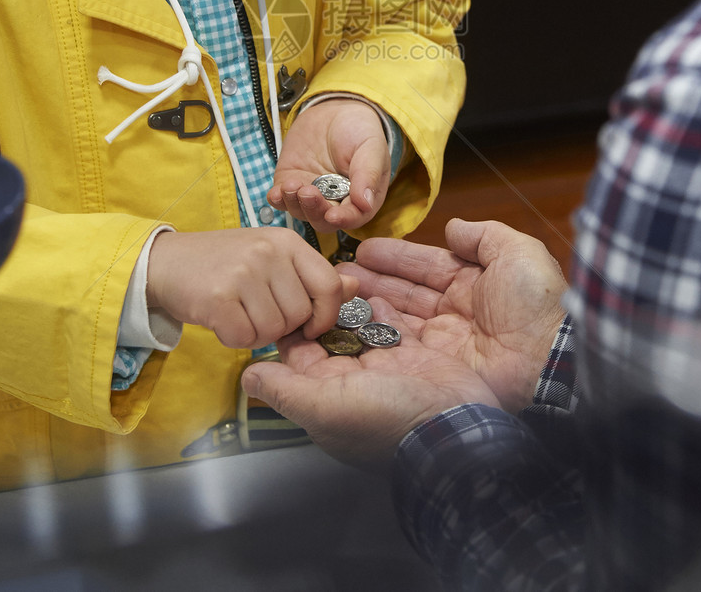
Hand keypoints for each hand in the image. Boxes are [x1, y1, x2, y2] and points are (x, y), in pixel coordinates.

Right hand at [145, 228, 358, 348]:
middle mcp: (268, 252)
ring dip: (257, 332)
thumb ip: (312, 275)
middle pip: (300, 314)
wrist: (167, 262)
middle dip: (282, 325)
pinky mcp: (219, 297)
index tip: (310, 325)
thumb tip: (354, 287)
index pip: (330, 285)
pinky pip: (245, 339)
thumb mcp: (273, 258)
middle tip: (256, 310)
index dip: (326, 315)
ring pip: (274, 330)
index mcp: (287, 241)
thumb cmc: (225, 263)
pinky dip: (234, 338)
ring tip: (239, 311)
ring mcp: (243, 272)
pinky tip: (223, 319)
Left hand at [241, 296, 499, 470]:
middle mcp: (352, 382)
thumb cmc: (385, 419)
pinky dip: (382, 305)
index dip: (289, 324)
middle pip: (328, 337)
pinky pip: (391, 323)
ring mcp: (385, 367)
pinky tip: (373, 286)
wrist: (454, 428)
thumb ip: (287, 389)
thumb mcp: (327, 407)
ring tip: (343, 273)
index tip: (283, 291)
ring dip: (349, 303)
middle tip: (315, 272)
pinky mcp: (414, 354)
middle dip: (320, 307)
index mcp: (327, 396)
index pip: (298, 355)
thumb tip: (245, 378)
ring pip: (359, 327)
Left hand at [268, 99, 390, 232]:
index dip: (343, 219)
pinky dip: (278, 200)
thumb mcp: (371, 147)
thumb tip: (365, 203)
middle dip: (314, 210)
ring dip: (294, 203)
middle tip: (309, 192)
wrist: (335, 111)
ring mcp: (312, 194)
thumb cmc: (359, 131)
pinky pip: (281, 199)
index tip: (333, 216)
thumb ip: (368, 174)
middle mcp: (336, 202)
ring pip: (301, 211)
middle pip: (323, 220)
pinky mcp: (291, 183)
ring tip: (292, 185)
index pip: (353, 217)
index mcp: (360, 198)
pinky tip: (277, 192)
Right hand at [337, 218, 567, 412]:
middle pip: (406, 291)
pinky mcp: (438, 365)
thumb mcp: (518, 252)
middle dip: (374, 279)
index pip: (426, 265)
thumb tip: (452, 227)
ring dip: (370, 303)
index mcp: (476, 281)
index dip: (396, 257)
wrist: (550, 362)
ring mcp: (446, 339)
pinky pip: (402, 344)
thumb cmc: (538, 304)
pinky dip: (378, 331)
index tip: (365, 249)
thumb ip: (483, 235)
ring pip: (399, 316)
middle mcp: (457, 310)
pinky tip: (354, 320)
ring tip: (339, 291)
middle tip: (340, 271)